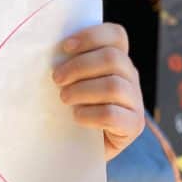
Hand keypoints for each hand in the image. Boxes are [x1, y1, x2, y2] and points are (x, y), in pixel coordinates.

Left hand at [51, 23, 143, 160]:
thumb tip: (46, 51)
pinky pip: (113, 114)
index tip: (64, 47)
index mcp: (117, 60)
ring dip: (82, 90)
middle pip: (113, 58)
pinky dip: (90, 114)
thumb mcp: (69, 81)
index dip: (91, 36)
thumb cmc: (68, 107)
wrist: (76, 146)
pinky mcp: (133, 126)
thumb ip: (68, 64)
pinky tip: (76, 117)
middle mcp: (130, 77)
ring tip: (64, 98)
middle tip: (56, 79)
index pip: (116, 35)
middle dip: (79, 66)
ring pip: (114, 86)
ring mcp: (135, 102)